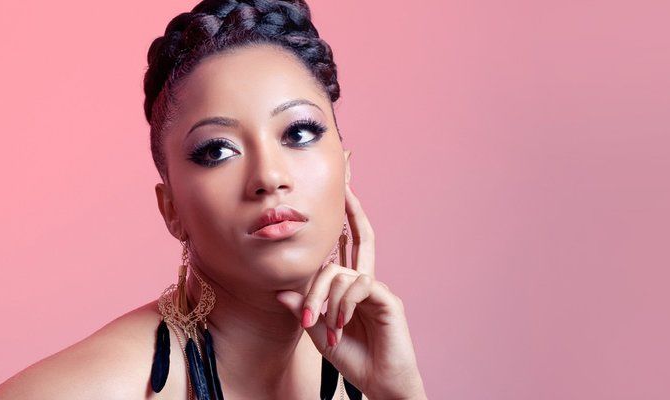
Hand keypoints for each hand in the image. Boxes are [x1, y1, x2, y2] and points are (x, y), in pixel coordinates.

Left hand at [276, 187, 426, 398]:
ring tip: (324, 327)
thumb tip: (281, 290)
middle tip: (348, 183)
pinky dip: (343, 304)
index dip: (346, 222)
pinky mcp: (388, 300)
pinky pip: (359, 287)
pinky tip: (340, 323)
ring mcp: (378, 290)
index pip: (346, 248)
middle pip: (360, 239)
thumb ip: (304, 309)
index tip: (345, 194)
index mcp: (350, 287)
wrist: (378, 383)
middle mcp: (366, 283)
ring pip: (342, 274)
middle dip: (354, 210)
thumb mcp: (317, 332)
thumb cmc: (352, 358)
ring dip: (325, 299)